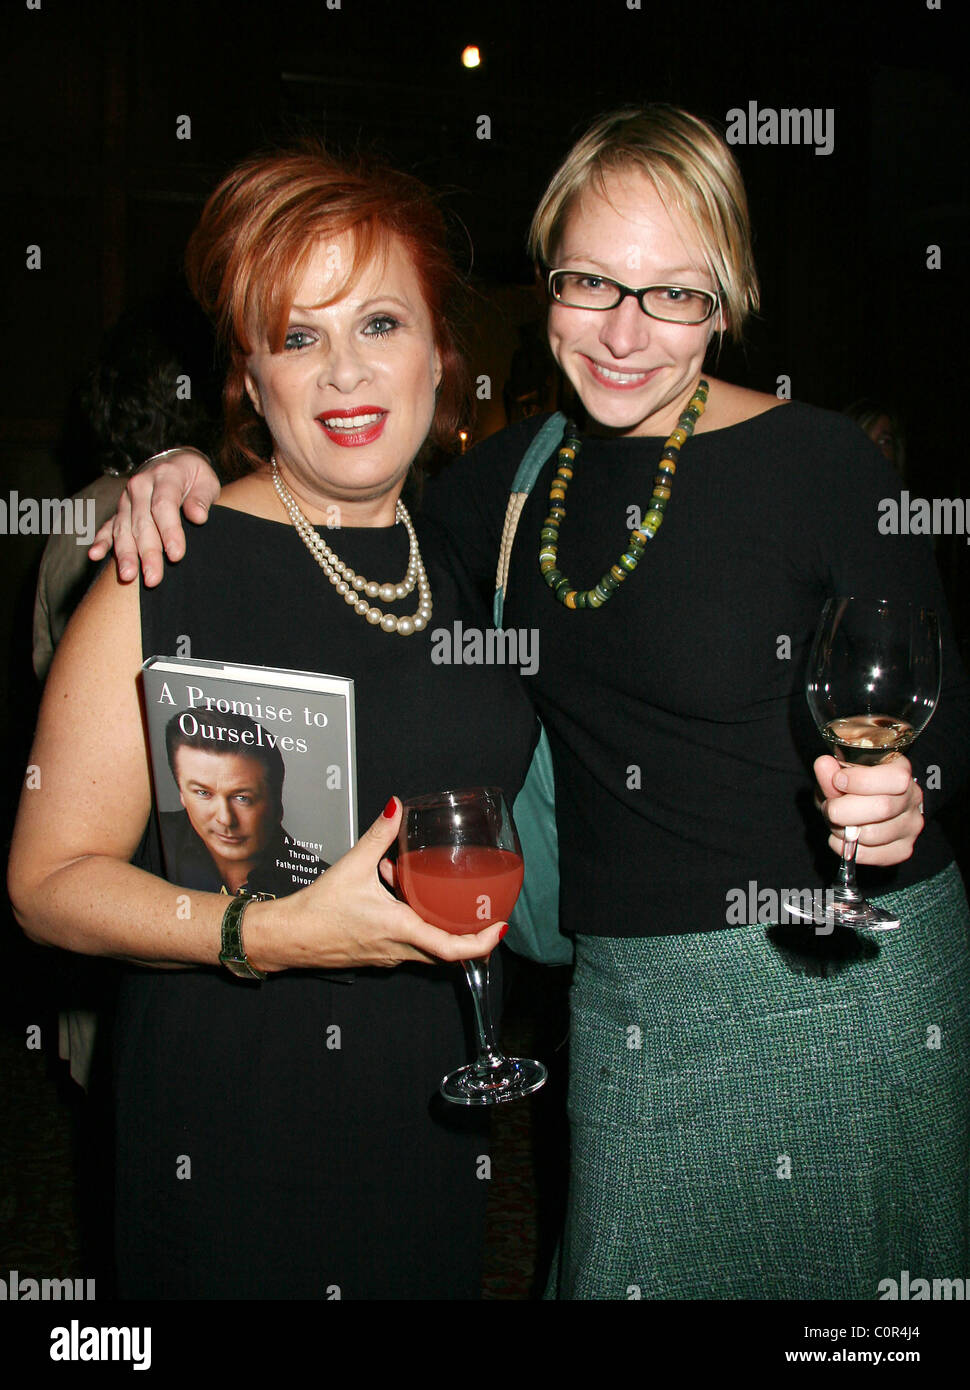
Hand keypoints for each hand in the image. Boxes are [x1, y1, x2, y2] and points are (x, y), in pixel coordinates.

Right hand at [87, 448, 220, 585]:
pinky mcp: (119, 511)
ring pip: (123, 528)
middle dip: (147, 552)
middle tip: (153, 578)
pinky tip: (95, 555)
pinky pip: (107, 526)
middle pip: (142, 522)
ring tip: (128, 576)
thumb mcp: (206, 481)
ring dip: (125, 553)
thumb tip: (198, 516)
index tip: (176, 555)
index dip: (169, 531)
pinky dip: (101, 541)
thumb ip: (202, 498)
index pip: (164, 505)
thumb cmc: (194, 477)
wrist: (173, 463)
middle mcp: (141, 487)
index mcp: (165, 476)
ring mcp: (127, 500)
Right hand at [246, 798, 507, 971]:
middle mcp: (398, 949)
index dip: (480, 942)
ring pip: (425, 944)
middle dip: (463, 927)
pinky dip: (412, 920)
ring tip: (423, 887)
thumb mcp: (353, 866)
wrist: (287, 937)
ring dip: (431, 918)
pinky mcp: (378, 956)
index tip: (498, 927)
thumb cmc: (317, 909)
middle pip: (445, 948)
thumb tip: (395, 807)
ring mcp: (388, 956)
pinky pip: (407, 943)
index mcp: (399, 929)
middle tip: (478, 906)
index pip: (451, 948)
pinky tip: (395, 893)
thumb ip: (378, 836)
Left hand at [814, 754, 923, 865]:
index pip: (895, 779)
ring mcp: (911, 826)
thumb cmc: (853, 787)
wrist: (865, 805)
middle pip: (883, 808)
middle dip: (845, 809)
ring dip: (844, 830)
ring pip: (873, 835)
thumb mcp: (840, 774)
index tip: (838, 781)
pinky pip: (870, 854)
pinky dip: (846, 848)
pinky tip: (842, 836)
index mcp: (901, 771)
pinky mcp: (902, 850)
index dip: (861, 781)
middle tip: (830, 807)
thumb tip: (823, 764)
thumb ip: (831, 771)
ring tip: (837, 821)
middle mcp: (913, 799)